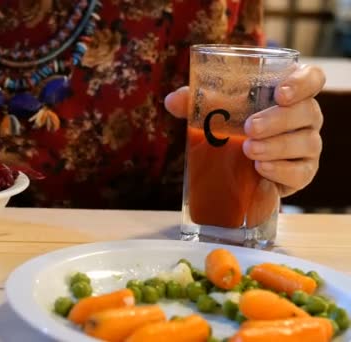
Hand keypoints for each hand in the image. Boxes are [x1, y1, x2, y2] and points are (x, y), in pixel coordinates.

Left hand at [165, 64, 325, 197]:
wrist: (239, 168)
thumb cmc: (233, 127)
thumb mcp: (215, 112)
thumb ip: (195, 102)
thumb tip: (172, 101)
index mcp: (290, 93)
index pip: (312, 78)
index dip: (302, 83)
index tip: (280, 93)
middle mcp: (306, 117)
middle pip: (307, 112)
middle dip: (278, 119)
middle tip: (249, 128)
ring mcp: (308, 146)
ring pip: (306, 143)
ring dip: (277, 146)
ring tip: (249, 150)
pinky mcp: (303, 173)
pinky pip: (302, 172)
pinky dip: (282, 170)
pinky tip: (262, 169)